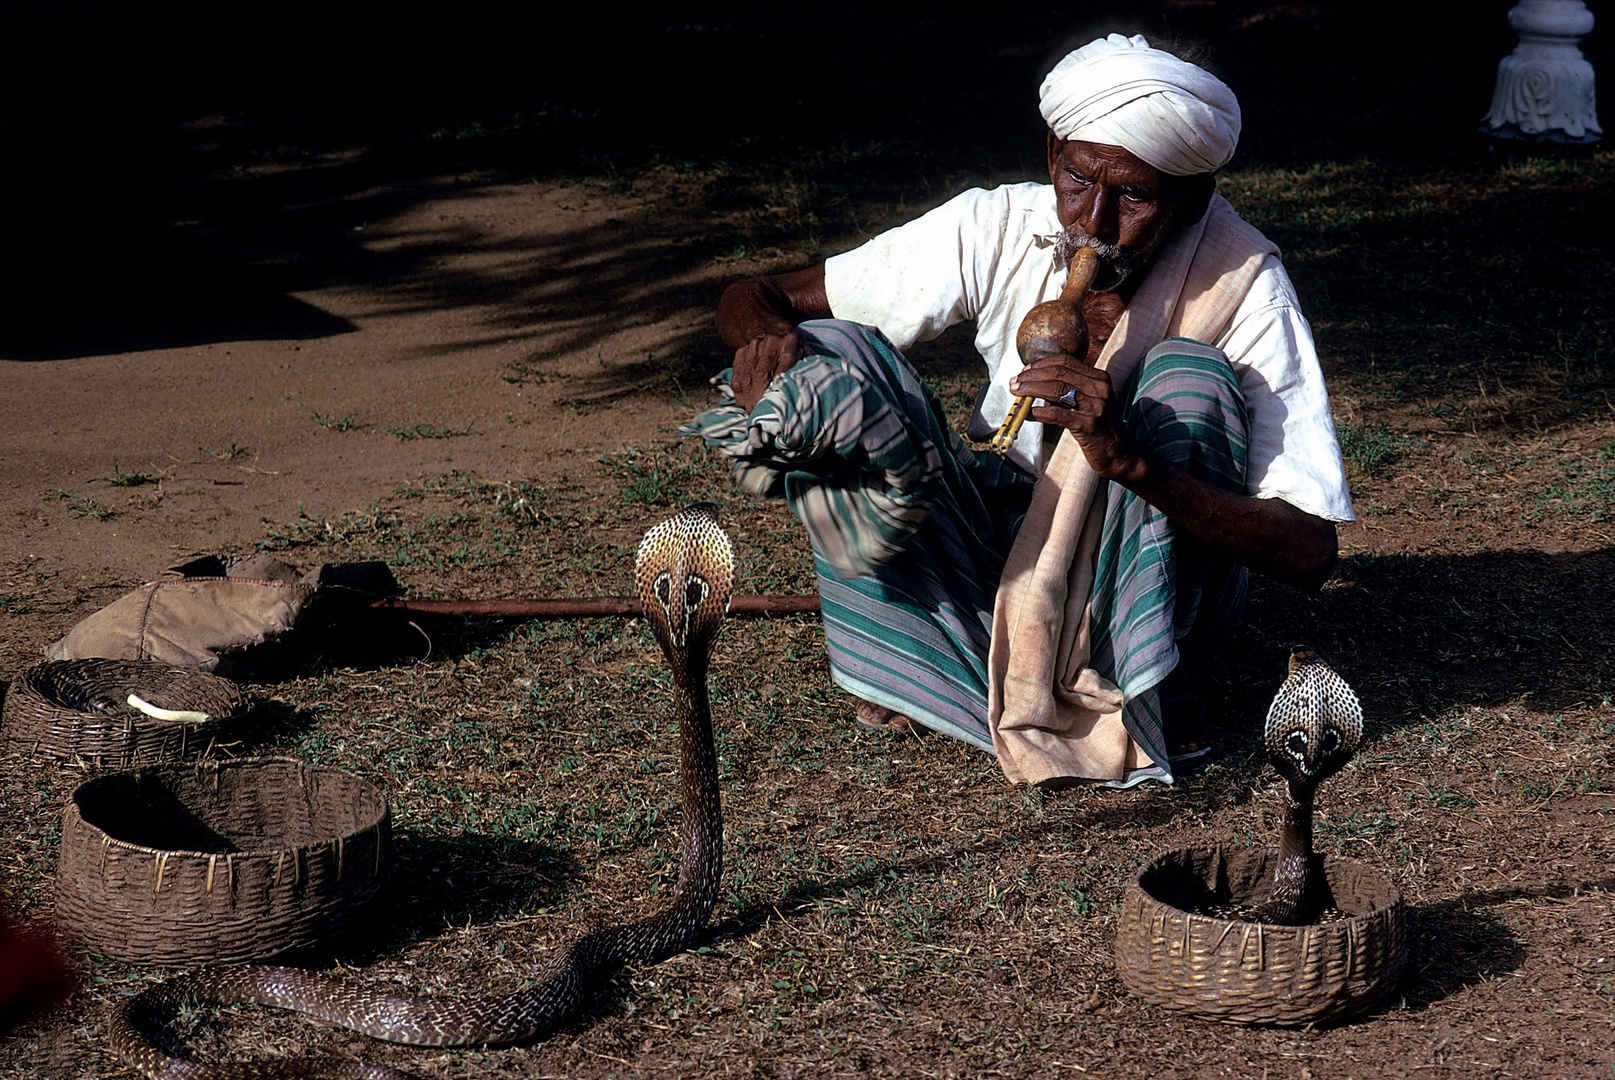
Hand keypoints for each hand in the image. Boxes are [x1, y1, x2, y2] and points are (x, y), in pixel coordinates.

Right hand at [731, 330, 804, 411]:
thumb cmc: (793, 348)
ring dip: (748, 399)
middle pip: (762, 375)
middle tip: (760, 415)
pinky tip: (744, 404)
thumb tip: (804, 398)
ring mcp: (753, 346)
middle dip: (759, 398)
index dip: (780, 386)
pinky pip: (737, 376)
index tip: (778, 405)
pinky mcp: (741, 352)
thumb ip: (804, 371)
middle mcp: (770, 342)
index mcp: (791, 342)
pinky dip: (739, 393)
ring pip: (747, 377)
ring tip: (752, 413)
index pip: (785, 366)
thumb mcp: (804, 353)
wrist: (769, 327)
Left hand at [1009, 353, 1143, 482]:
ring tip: (1017, 394)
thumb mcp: (1092, 402)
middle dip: (1031, 376)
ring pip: (1057, 390)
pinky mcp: (1089, 425)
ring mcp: (1096, 406)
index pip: (1066, 362)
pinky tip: (1031, 413)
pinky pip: (1059, 414)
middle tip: (1014, 382)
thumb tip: (1036, 383)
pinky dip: (1042, 412)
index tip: (1025, 371)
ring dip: (1031, 390)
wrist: (1120, 455)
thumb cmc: (1100, 428)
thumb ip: (1072, 389)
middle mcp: (1100, 389)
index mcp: (1100, 378)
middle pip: (1058, 373)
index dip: (1041, 364)